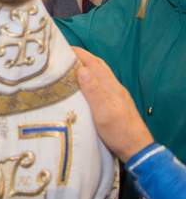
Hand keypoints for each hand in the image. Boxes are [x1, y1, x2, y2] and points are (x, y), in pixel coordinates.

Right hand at [73, 48, 153, 162]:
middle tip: (62, 56)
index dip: (79, 53)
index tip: (61, 48)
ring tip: (69, 68)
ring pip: (100, 74)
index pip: (94, 63)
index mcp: (111, 86)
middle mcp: (114, 87)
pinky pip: (101, 84)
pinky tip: (83, 86)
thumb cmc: (119, 132)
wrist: (138, 150)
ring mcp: (116, 95)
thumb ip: (93, 91)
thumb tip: (81, 68)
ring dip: (86, 67)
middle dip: (81, 57)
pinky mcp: (116, 103)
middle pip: (98, 66)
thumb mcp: (104, 113)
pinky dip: (90, 78)